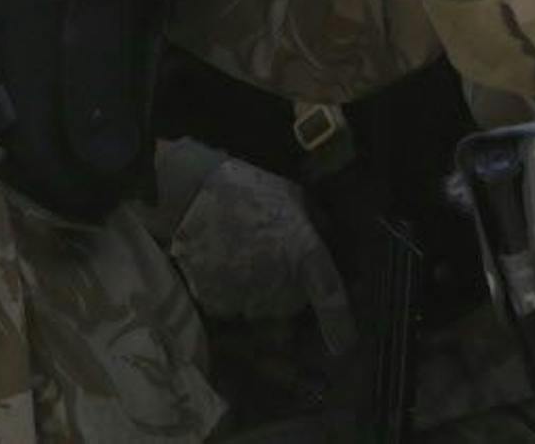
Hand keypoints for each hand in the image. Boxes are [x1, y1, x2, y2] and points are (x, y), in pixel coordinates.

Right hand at [168, 153, 354, 355]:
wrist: (191, 192)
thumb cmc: (247, 189)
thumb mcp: (293, 196)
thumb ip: (315, 223)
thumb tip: (327, 237)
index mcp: (306, 255)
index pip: (331, 299)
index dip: (340, 326)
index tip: (343, 345)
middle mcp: (282, 286)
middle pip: (291, 304)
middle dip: (286, 288)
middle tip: (268, 256)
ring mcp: (249, 299)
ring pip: (261, 308)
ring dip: (257, 292)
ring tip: (240, 256)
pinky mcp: (219, 305)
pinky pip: (232, 307)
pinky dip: (228, 292)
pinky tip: (220, 264)